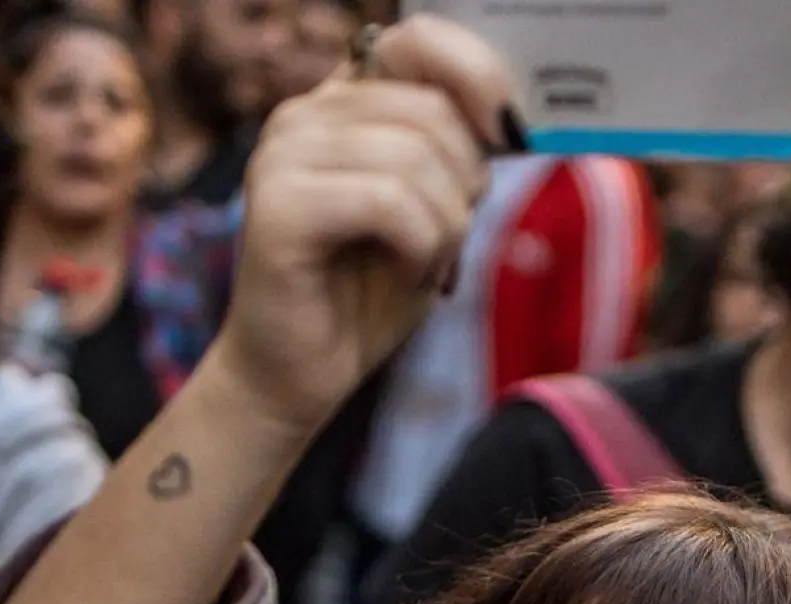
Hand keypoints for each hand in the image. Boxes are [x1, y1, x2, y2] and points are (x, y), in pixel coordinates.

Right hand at [218, 15, 511, 430]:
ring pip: (416, 159)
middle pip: (431, 110)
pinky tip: (406, 275)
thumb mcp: (433, 210)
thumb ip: (456, 154)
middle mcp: (304, 115)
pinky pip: (391, 202)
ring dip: (445, 228)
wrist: (300, 376)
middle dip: (464, 185)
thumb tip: (510, 118)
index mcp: (342, 105)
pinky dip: (420, 248)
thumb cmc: (368, 296)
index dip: (477, 74)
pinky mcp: (279, 204)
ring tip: (420, 265)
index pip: (417, 40)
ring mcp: (283, 154)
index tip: (509, 133)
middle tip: (442, 241)